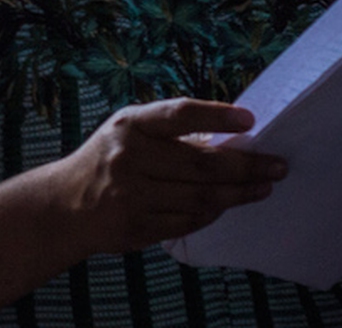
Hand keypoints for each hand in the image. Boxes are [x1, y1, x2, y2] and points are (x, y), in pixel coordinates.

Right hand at [51, 99, 284, 253]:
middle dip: (246, 166)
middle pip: (202, 164)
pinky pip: (189, 221)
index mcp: (128, 125)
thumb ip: (169, 132)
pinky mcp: (138, 226)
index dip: (216, 115)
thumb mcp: (127, 133)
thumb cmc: (109, 160)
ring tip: (262, 187)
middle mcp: (128, 157)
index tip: (250, 120)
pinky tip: (226, 206)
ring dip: (239, 193)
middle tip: (276, 165)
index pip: (178, 115)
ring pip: (202, 197)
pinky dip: (213, 214)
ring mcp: (132, 194)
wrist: (65, 203)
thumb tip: (231, 139)